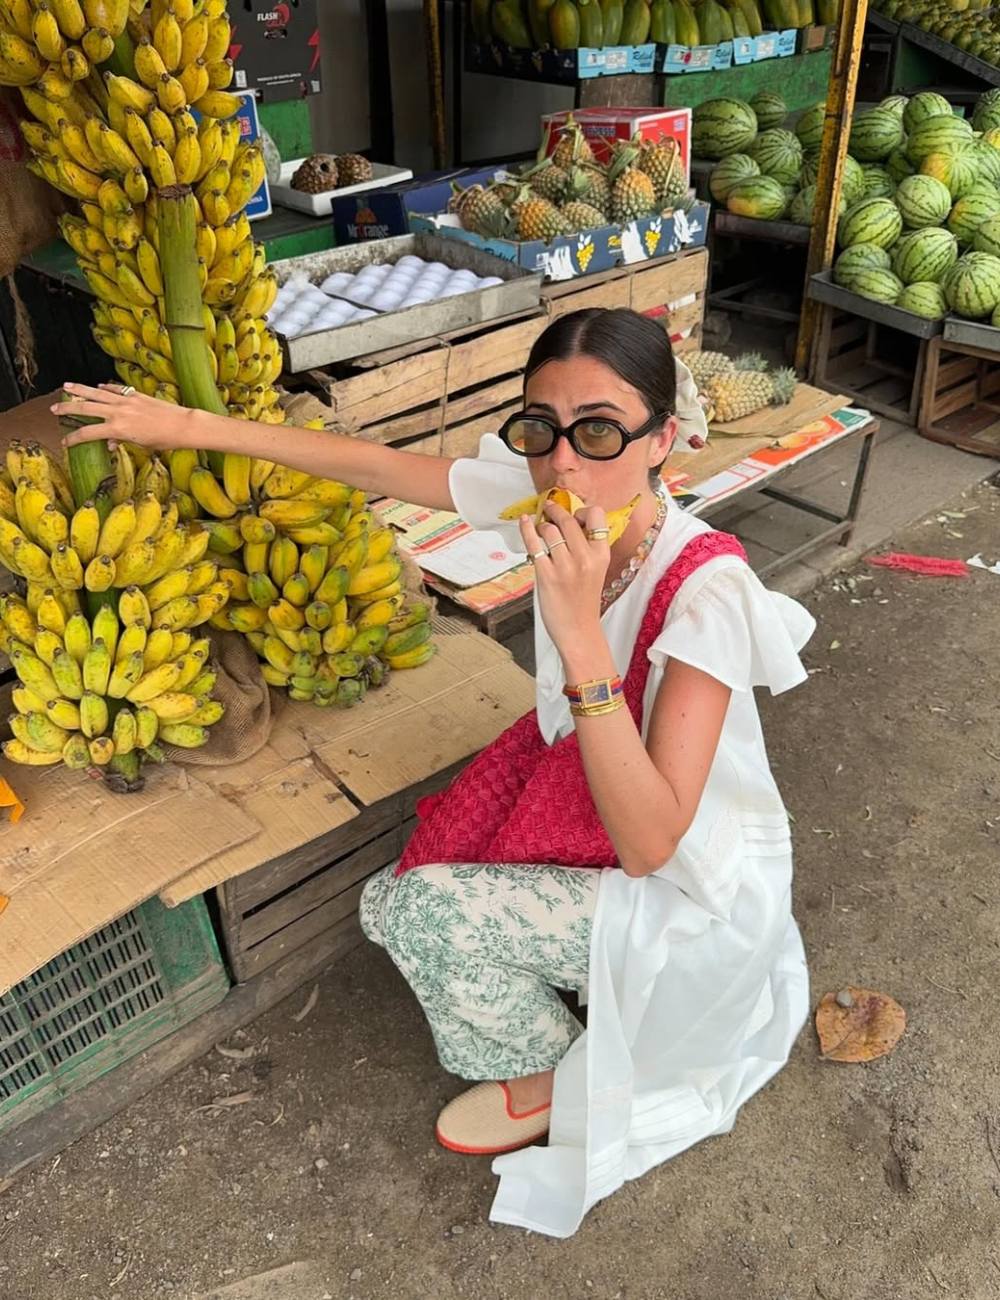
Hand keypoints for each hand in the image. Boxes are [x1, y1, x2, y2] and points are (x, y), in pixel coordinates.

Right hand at [55, 383, 198, 450]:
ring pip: (97, 393)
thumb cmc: (164, 440)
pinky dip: (106, 388)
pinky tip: (99, 387)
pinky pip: (116, 389)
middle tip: (53, 409)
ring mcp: (126, 401)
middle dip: (67, 408)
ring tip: (66, 386)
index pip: (88, 433)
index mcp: (118, 429)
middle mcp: (118, 412)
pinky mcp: (136, 394)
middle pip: (85, 408)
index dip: (74, 438)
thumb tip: (111, 442)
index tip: (64, 442)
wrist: (183, 425)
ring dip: (80, 389)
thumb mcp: (141, 445)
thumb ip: (123, 441)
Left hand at [519, 499, 608, 655]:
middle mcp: (585, 558)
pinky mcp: (546, 575)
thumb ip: (588, 549)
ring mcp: (565, 566)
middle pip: (568, 519)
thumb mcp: (597, 571)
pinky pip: (534, 544)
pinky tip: (524, 522)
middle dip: (556, 510)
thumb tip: (571, 525)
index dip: (583, 511)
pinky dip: (527, 529)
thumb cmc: (585, 602)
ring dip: (543, 525)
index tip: (574, 514)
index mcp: (601, 555)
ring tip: (540, 528)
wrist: (578, 631)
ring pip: (550, 529)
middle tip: (549, 508)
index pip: (597, 516)